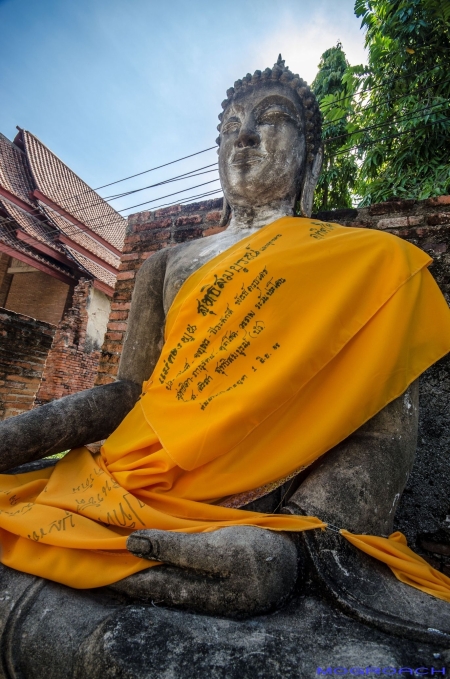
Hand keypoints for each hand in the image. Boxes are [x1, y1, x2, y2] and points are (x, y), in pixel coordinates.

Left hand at [110, 526, 298, 617]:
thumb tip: (132, 543)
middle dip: (123, 569)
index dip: (117, 569)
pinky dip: (159, 561)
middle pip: (148, 583)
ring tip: (115, 551)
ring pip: (160, 578)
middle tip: (97, 552)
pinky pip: (177, 573)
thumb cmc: (256, 553)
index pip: (142, 581)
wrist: (296, 561)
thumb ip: (174, 547)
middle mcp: (191, 595)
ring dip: (139, 564)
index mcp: (191, 591)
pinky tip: (151, 552)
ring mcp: (203, 589)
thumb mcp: (216, 549)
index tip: (95, 552)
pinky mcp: (213, 579)